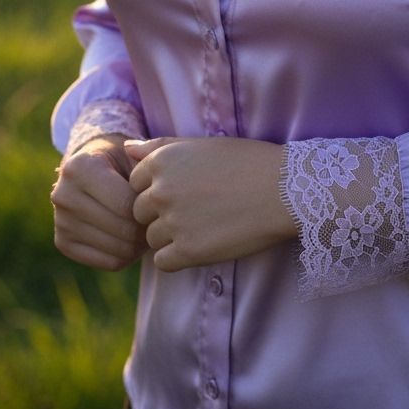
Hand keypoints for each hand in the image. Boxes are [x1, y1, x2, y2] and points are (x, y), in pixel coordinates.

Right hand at [51, 134, 147, 270]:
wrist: (91, 169)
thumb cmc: (120, 160)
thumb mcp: (134, 154)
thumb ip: (149, 164)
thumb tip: (156, 183)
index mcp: (79, 168)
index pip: (125, 205)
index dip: (149, 209)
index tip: (159, 204)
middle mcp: (63, 195)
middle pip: (123, 230)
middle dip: (146, 229)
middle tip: (159, 221)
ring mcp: (61, 222)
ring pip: (118, 250)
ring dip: (140, 245)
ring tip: (148, 229)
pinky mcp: (63, 243)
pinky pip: (109, 263)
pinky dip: (128, 256)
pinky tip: (133, 239)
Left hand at [126, 136, 296, 273]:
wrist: (282, 189)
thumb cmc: (246, 162)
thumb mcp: (200, 146)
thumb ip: (158, 147)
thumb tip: (126, 148)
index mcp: (161, 161)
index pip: (136, 183)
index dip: (159, 188)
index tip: (186, 189)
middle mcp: (160, 190)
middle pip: (140, 212)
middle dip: (161, 213)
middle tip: (197, 209)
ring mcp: (172, 222)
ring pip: (151, 238)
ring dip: (171, 236)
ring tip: (204, 225)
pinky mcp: (187, 251)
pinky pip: (162, 262)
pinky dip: (177, 257)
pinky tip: (202, 244)